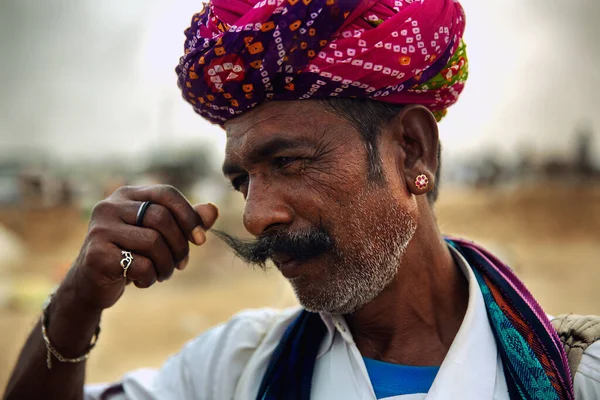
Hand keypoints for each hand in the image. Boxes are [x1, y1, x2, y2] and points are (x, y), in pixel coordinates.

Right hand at [62, 185, 218, 310]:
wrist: (90, 285)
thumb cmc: (130, 254)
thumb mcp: (159, 235)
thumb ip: (185, 222)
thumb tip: (213, 210)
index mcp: (127, 195)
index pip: (166, 193)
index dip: (189, 216)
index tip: (201, 240)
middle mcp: (110, 206)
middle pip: (162, 218)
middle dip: (179, 246)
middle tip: (181, 264)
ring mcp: (100, 229)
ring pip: (153, 242)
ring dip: (166, 265)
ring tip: (162, 274)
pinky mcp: (96, 254)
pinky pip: (140, 264)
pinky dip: (150, 277)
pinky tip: (141, 281)